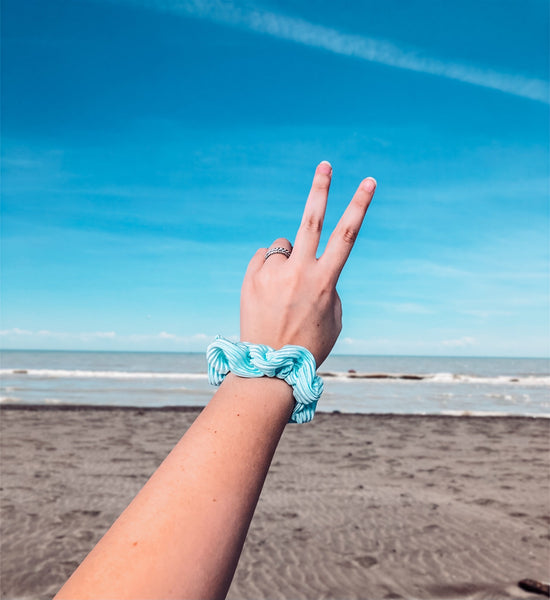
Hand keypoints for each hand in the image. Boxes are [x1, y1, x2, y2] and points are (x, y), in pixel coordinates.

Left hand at [240, 161, 375, 365]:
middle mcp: (299, 272)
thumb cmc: (308, 345)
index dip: (360, 205)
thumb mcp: (334, 318)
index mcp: (325, 281)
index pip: (347, 235)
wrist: (269, 366)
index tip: (369, 182)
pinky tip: (269, 291)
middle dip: (321, 189)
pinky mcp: (251, 278)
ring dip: (288, 259)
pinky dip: (269, 268)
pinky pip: (263, 258)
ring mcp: (272, 274)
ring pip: (284, 245)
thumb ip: (328, 286)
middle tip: (325, 165)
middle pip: (312, 219)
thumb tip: (312, 264)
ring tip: (283, 290)